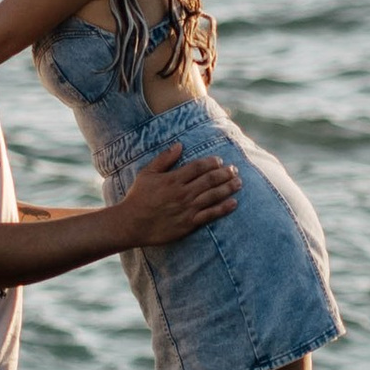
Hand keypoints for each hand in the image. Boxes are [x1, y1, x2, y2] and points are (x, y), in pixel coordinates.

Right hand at [118, 148, 239, 248]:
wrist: (131, 224)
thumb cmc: (138, 197)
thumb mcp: (147, 174)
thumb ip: (164, 159)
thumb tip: (179, 145)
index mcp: (173, 179)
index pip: (199, 167)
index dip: (212, 162)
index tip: (220, 161)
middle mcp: (183, 193)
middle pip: (210, 180)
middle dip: (225, 173)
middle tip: (234, 170)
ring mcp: (187, 209)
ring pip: (213, 195)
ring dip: (228, 188)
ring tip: (238, 183)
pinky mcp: (189, 224)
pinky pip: (210, 215)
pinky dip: (223, 208)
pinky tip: (233, 203)